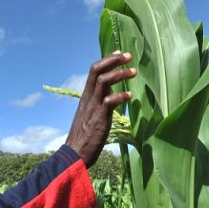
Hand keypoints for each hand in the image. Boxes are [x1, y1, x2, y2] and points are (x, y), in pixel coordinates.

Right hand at [65, 51, 135, 167]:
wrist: (75, 154)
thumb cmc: (84, 137)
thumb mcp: (89, 114)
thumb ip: (98, 101)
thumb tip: (109, 93)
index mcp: (86, 96)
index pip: (93, 70)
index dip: (107, 60)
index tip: (120, 53)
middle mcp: (88, 98)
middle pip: (97, 70)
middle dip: (113, 60)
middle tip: (128, 56)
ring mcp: (93, 107)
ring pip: (103, 81)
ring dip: (120, 74)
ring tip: (134, 72)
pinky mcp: (99, 118)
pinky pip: (109, 101)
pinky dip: (120, 95)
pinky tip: (129, 95)